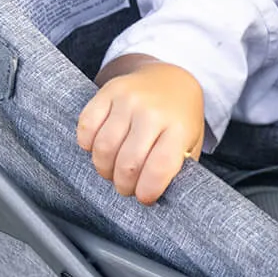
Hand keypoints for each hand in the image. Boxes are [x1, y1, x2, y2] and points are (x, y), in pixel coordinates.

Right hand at [77, 57, 205, 205]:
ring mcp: (129, 100)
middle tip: (126, 188)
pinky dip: (87, 144)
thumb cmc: (179, 118)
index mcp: (179, 127)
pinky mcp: (108, 92)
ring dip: (104, 169)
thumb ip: (178, 166)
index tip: (144, 198)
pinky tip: (97, 150)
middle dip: (124, 184)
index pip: (160, 166)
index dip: (148, 189)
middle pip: (128, 162)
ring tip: (111, 173)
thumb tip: (160, 196)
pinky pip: (86, 125)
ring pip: (104, 147)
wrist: (171, 77)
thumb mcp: (191, 142)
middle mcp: (153, 112)